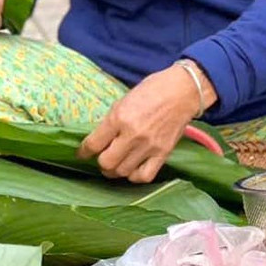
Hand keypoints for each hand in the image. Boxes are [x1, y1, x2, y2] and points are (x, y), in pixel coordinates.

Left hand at [78, 63, 216, 182]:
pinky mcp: (163, 154)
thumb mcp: (124, 99)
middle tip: (103, 158)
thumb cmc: (153, 89)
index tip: (82, 154)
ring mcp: (148, 146)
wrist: (183, 91)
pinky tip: (133, 169)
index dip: (83, 152)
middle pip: (106, 163)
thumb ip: (112, 121)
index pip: (93, 144)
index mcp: (119, 117)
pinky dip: (135, 176)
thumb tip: (101, 138)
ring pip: (123, 172)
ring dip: (116, 170)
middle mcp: (132, 135)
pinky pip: (144, 176)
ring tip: (117, 164)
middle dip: (100, 163)